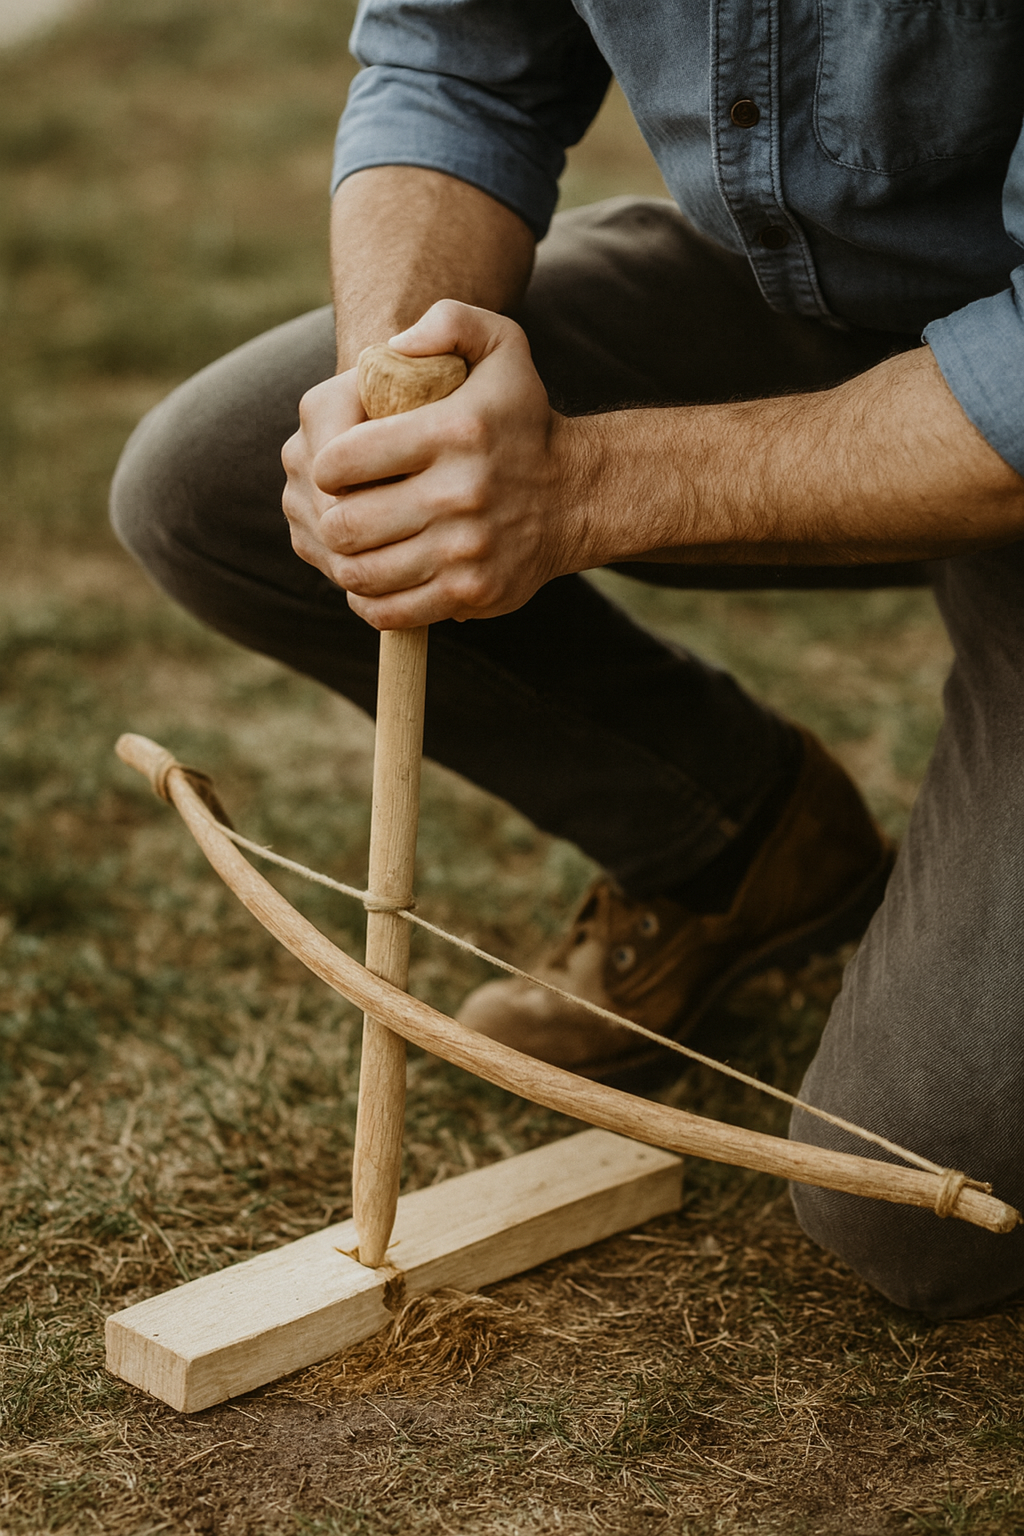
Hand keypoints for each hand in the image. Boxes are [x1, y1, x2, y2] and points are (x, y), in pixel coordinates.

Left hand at [281, 301, 583, 628]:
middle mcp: (459, 494)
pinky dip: (367, 601)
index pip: (344, 459)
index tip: (332, 467)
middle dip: (326, 517)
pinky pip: (391, 611)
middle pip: (346, 523)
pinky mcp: (470, 593)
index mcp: (453, 432)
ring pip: (362, 572)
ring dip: (342, 561)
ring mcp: (465, 551)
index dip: (323, 465)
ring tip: (347, 544)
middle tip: (334, 509)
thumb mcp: (502, 345)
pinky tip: (368, 580)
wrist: (576, 495)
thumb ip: (449, 321)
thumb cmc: (523, 419)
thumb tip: (393, 348)